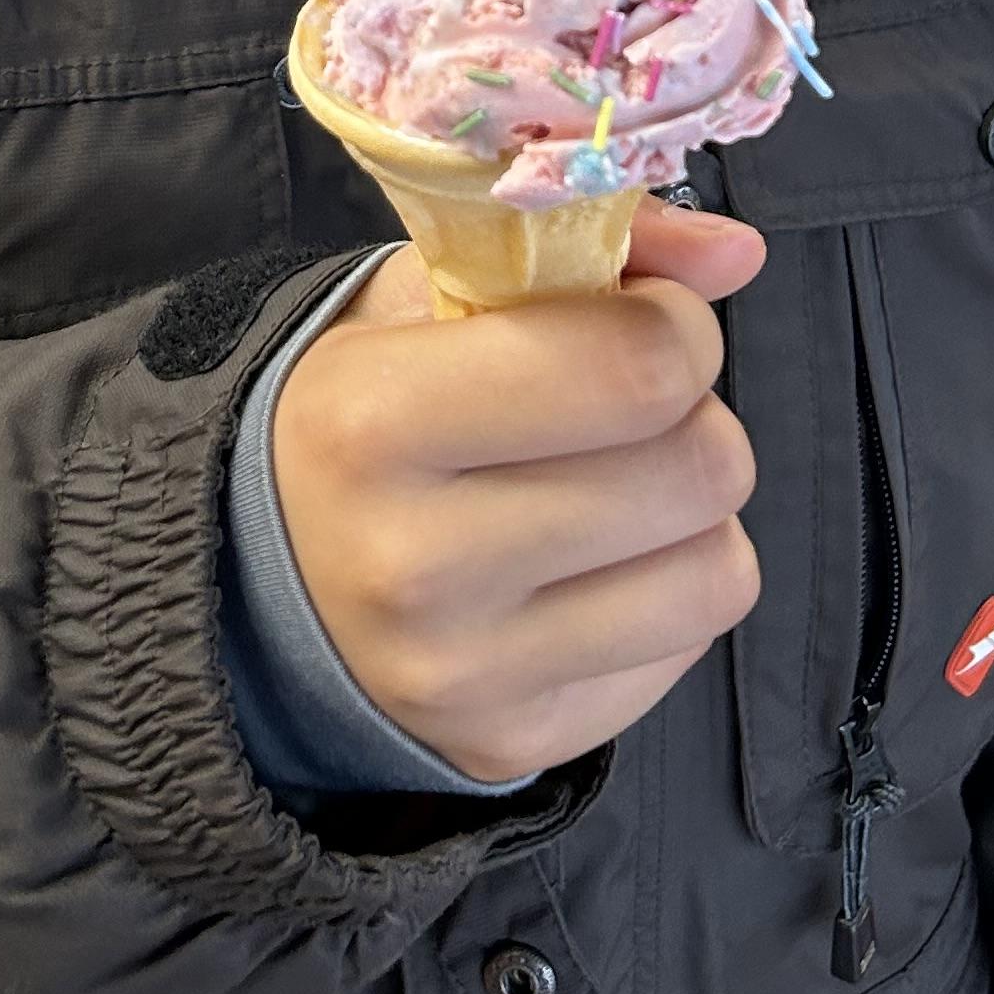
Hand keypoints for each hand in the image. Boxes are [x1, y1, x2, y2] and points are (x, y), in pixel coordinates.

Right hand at [271, 199, 767, 784]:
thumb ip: (589, 248)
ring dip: (693, 515)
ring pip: (720, 571)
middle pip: (700, 470)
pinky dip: (662, 594)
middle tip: (628, 408)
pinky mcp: (513, 745)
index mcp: (375, 422)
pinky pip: (688, 649)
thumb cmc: (362, 406)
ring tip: (616, 488)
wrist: (255, 575)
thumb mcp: (434, 292)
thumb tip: (738, 254)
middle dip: (691, 416)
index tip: (642, 319)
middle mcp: (416, 566)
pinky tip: (586, 570)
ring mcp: (466, 676)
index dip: (675, 326)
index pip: (636, 368)